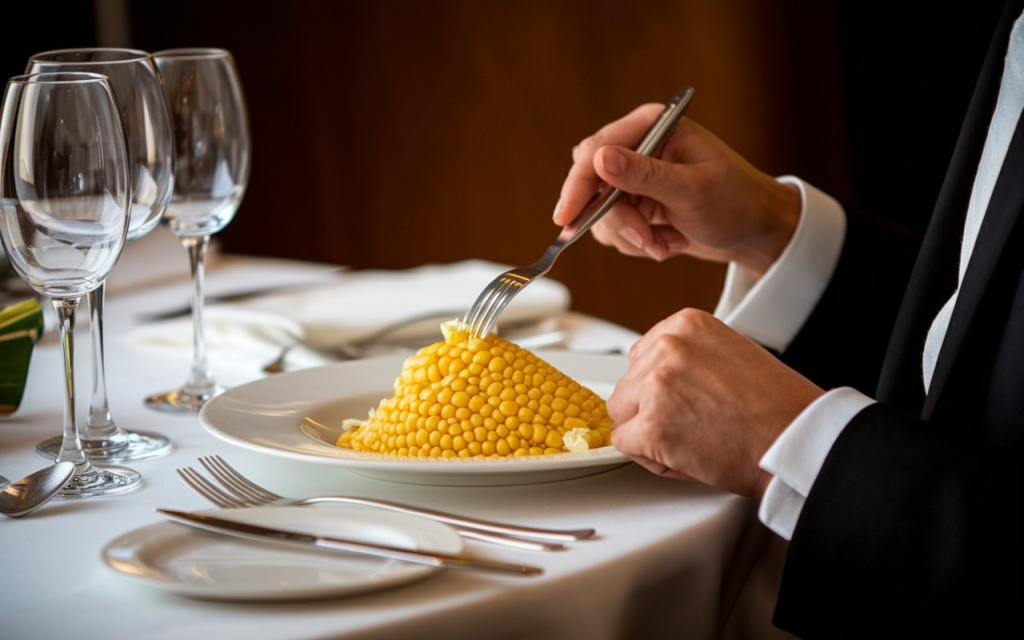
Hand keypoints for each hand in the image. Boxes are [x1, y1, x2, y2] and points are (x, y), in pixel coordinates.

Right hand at [554, 105, 800, 277]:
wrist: (755, 232)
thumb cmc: (737, 202)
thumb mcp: (693, 190)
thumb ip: (645, 175)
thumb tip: (600, 160)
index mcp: (653, 126)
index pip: (596, 151)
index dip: (578, 185)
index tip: (567, 217)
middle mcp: (638, 147)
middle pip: (592, 185)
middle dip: (617, 220)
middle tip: (646, 239)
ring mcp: (634, 177)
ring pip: (599, 213)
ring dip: (631, 236)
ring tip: (664, 243)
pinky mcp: (634, 203)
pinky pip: (612, 229)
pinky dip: (636, 243)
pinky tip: (666, 241)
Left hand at [607, 308, 823, 495]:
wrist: (798, 439)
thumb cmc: (775, 407)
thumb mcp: (728, 354)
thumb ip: (687, 357)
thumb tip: (654, 375)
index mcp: (685, 324)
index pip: (641, 357)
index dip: (661, 388)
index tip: (688, 400)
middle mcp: (667, 346)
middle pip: (628, 386)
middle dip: (652, 410)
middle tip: (696, 423)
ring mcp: (655, 384)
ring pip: (622, 414)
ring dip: (649, 433)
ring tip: (695, 438)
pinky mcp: (651, 425)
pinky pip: (625, 444)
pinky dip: (651, 457)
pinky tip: (687, 455)